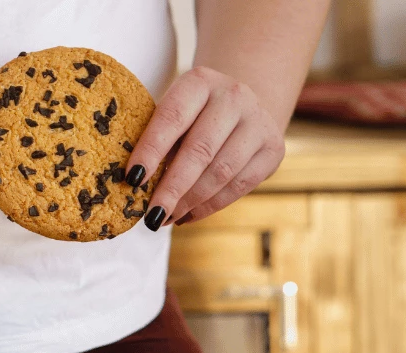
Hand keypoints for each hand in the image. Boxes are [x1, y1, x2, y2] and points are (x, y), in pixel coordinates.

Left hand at [125, 66, 285, 228]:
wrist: (243, 107)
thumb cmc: (193, 116)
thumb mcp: (175, 114)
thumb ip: (158, 141)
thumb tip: (136, 187)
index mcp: (200, 82)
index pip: (172, 117)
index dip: (151, 150)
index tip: (131, 179)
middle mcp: (233, 96)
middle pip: (200, 149)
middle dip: (172, 187)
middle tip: (151, 214)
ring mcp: (258, 122)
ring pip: (221, 172)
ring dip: (190, 201)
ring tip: (166, 218)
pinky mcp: (273, 149)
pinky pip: (240, 186)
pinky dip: (210, 206)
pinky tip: (188, 216)